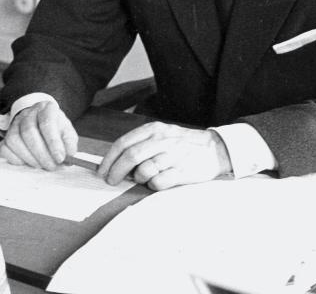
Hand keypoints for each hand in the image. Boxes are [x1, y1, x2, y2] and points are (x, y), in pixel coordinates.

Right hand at [0, 101, 77, 169]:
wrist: (41, 122)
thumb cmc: (56, 128)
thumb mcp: (67, 132)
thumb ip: (70, 143)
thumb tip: (69, 156)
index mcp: (47, 108)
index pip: (47, 122)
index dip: (53, 142)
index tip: (60, 158)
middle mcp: (29, 113)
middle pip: (29, 132)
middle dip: (41, 153)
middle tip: (51, 166)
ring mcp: (15, 123)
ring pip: (15, 140)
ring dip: (29, 157)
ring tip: (41, 165)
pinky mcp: (6, 136)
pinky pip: (5, 148)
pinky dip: (16, 159)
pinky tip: (28, 162)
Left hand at [97, 121, 231, 190]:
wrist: (214, 148)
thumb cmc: (182, 144)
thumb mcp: (161, 135)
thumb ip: (141, 144)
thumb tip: (114, 162)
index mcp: (154, 129)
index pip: (124, 143)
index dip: (109, 159)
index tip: (102, 172)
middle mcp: (163, 139)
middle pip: (131, 156)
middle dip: (116, 171)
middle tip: (111, 181)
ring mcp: (174, 155)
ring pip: (144, 170)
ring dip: (138, 178)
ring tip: (143, 178)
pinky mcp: (183, 171)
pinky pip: (159, 182)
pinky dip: (153, 185)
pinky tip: (157, 182)